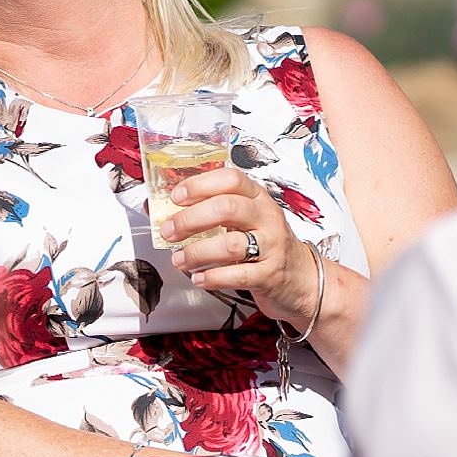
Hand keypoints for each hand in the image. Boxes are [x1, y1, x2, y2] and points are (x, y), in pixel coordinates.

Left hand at [157, 165, 322, 332]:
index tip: (176, 197)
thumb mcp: (241, 221)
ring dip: (197, 252)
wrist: (301, 278)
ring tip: (179, 259)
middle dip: (191, 219)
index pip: (231, 179)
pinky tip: (199, 278)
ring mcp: (272, 246)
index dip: (200, 185)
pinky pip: (239, 275)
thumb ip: (206, 211)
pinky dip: (213, 277)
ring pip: (231, 244)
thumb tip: (154, 206)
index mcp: (257, 197)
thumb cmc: (263, 243)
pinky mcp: (271, 274)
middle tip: (168, 231)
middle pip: (228, 207)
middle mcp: (267, 217)